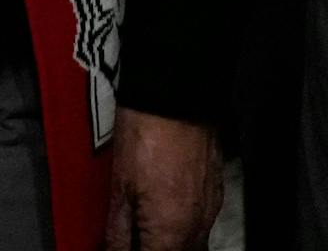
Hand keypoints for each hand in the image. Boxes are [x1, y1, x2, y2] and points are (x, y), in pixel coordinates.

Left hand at [104, 109, 221, 250]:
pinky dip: (182, 223)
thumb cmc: (146, 130)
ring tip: (146, 223)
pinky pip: (200, 221)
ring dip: (169, 240)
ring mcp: (210, 208)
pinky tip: (164, 207)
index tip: (122, 246)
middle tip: (134, 235)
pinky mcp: (215, 190)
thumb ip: (118, 230)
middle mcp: (197, 226)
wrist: (174, 92)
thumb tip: (113, 249)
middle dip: (153, 247)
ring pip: (191, 243)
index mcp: (171, 231)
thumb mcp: (119, 186)